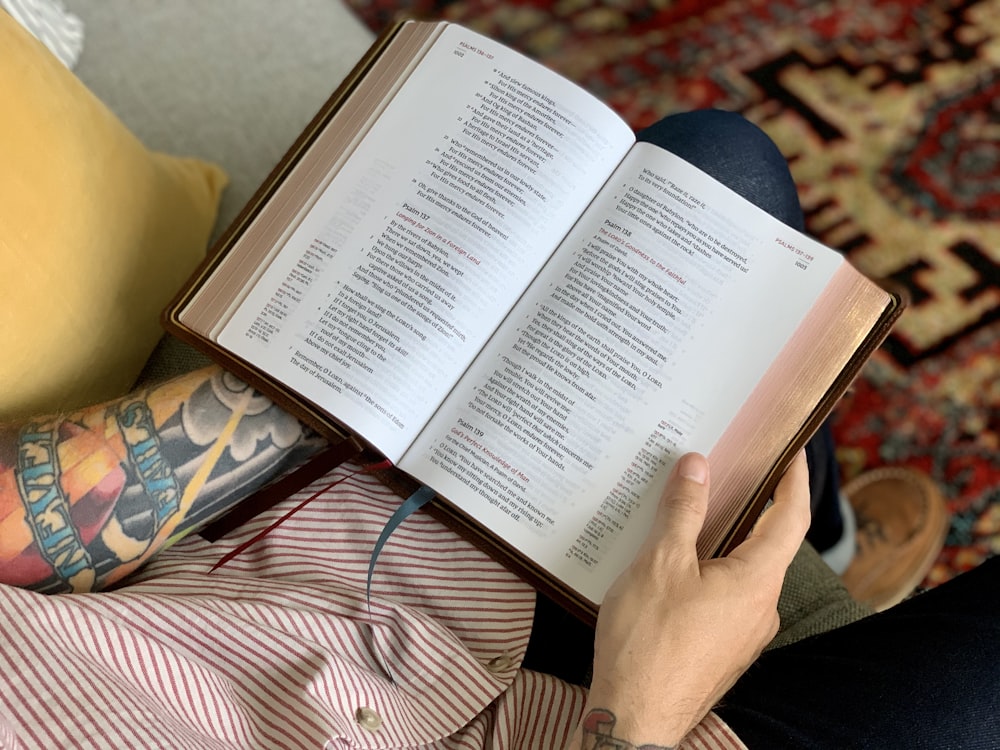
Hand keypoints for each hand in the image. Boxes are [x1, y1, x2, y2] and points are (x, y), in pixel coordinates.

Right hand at [568, 451, 810, 748]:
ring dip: (716, 543)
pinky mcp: (719, 650)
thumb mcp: (660, 563)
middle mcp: (760, 609)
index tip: (795, 453)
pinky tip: (666, 570)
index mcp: (757, 582)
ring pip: (738, 573)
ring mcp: (741, 635)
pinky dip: (703, 573)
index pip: (790, 517)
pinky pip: (720, 598)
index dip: (795, 480)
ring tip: (680, 519)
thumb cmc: (648, 643)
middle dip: (746, 508)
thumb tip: (697, 467)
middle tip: (724, 474)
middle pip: (764, 544)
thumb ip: (682, 511)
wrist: (634, 719)